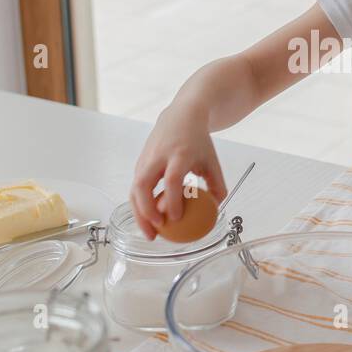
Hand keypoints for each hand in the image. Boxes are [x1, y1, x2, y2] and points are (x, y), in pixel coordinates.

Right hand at [129, 103, 227, 239]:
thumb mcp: (212, 161)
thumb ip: (217, 185)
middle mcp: (158, 156)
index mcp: (179, 154)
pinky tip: (149, 222)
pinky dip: (140, 207)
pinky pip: (135, 188)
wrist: (180, 118)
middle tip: (157, 231)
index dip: (172, 200)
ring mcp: (145, 160)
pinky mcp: (139, 164)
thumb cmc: (197, 142)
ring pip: (134, 189)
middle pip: (143, 185)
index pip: (171, 179)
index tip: (176, 219)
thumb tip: (215, 211)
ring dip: (139, 214)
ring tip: (150, 234)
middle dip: (147, 211)